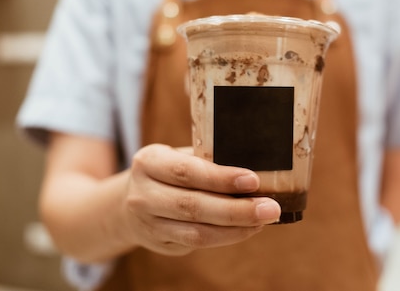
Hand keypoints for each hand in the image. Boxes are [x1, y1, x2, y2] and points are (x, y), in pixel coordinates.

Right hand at [122, 144, 280, 255]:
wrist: (129, 203)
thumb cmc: (169, 172)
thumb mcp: (178, 156)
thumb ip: (207, 160)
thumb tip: (257, 167)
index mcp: (149, 162)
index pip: (187, 171)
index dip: (221, 178)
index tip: (253, 179)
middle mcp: (143, 194)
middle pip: (193, 205)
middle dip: (237, 208)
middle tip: (270, 207)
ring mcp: (148, 223)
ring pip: (196, 231)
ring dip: (236, 227)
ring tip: (264, 219)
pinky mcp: (160, 243)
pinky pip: (196, 243)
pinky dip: (226, 236)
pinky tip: (249, 228)